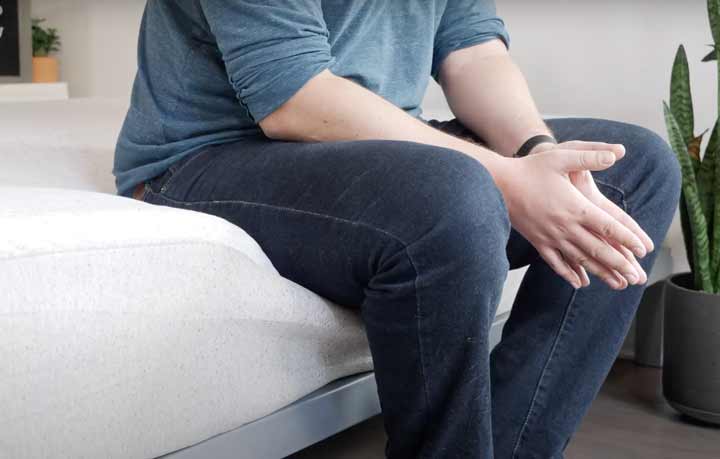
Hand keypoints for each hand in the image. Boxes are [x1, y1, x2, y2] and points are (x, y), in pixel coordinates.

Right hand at [493, 147, 651, 289]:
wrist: (499, 184)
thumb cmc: (530, 169)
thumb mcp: (561, 157)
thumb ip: (589, 156)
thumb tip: (616, 153)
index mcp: (575, 207)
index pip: (607, 227)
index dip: (627, 239)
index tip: (642, 249)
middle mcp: (565, 226)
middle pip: (598, 249)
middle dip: (619, 264)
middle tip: (637, 277)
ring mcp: (550, 237)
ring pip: (580, 260)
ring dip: (600, 273)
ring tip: (618, 284)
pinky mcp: (538, 241)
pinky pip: (556, 262)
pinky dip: (569, 274)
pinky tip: (580, 283)